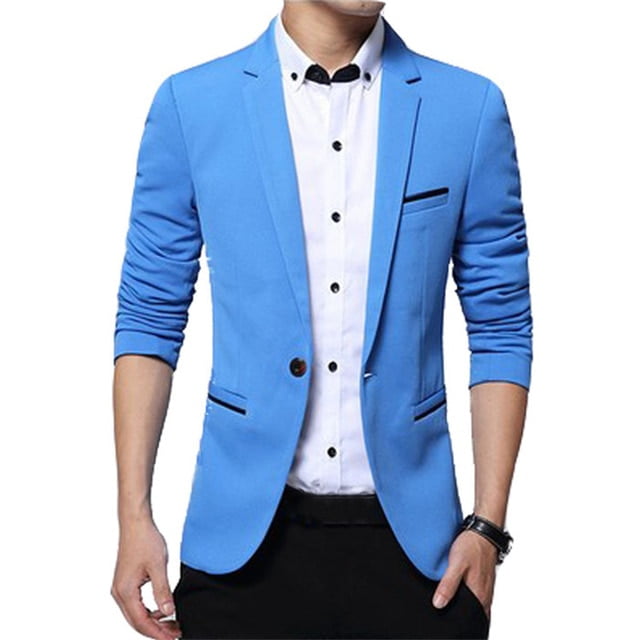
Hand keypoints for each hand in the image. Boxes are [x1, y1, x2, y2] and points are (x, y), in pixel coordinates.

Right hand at [111, 517, 181, 639]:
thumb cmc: (145, 540)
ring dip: (153, 621)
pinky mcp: (126, 582)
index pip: (141, 622)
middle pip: (137, 622)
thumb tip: (169, 612)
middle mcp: (119, 593)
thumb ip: (162, 591)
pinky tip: (162, 610)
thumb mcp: (158, 567)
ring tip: (172, 623)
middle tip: (176, 633)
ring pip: (136, 614)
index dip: (158, 633)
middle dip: (156, 630)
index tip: (173, 638)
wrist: (135, 523)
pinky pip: (136, 604)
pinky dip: (149, 611)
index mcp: (125, 591)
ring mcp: (121, 588)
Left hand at [431, 529, 496, 620]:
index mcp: (479, 596)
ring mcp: (486, 588)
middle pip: (471, 613)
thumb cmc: (472, 546)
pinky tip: (459, 589)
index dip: (456, 620)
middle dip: (459, 613)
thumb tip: (438, 604)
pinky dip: (467, 595)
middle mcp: (485, 595)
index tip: (444, 617)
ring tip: (449, 599)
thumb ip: (448, 585)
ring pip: (473, 604)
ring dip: (463, 604)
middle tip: (444, 607)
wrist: (483, 532)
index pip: (469, 619)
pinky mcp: (483, 581)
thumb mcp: (456, 564)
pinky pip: (475, 595)